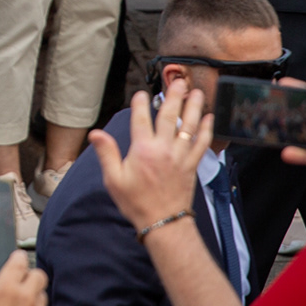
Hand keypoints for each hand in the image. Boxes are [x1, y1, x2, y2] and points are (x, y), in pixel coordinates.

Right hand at [91, 83, 212, 232]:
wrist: (163, 223)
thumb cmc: (136, 202)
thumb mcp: (114, 179)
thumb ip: (106, 153)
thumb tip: (95, 133)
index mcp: (142, 150)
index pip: (141, 118)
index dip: (140, 103)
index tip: (141, 94)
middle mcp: (163, 149)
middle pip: (169, 116)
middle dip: (174, 96)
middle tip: (179, 81)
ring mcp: (180, 156)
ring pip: (189, 126)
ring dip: (194, 107)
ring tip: (197, 92)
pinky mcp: (191, 165)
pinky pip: (202, 143)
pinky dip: (206, 130)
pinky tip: (209, 118)